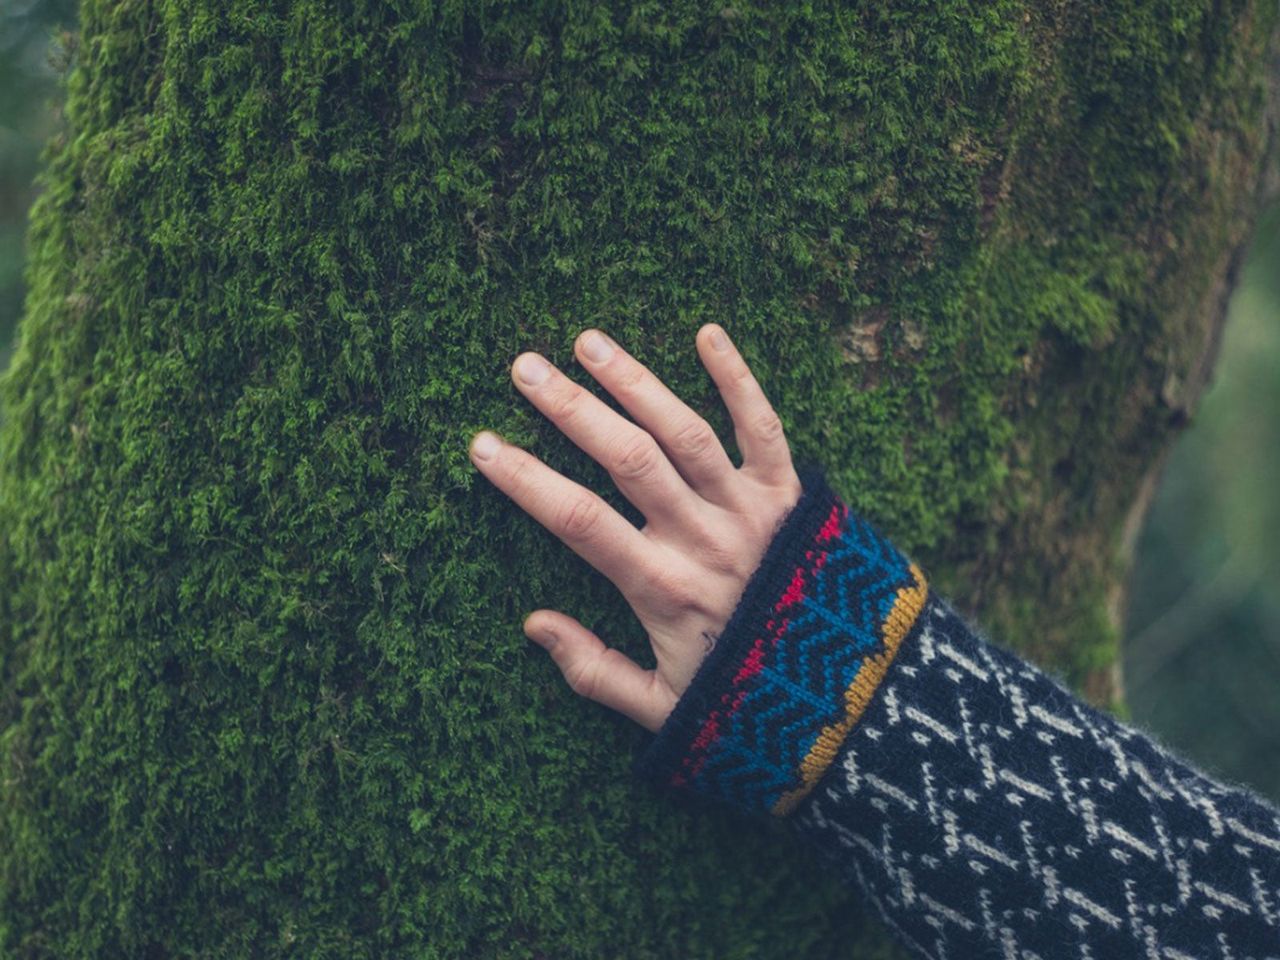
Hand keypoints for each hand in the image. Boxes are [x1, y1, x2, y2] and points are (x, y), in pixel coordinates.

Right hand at [468, 325, 803, 732]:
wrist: (855, 698)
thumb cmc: (751, 702)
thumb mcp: (665, 709)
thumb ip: (595, 671)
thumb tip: (533, 624)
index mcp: (661, 587)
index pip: (577, 520)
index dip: (525, 479)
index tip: (482, 445)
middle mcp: (701, 538)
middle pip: (626, 457)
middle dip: (570, 409)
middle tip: (524, 368)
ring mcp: (750, 510)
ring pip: (683, 432)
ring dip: (635, 381)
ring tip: (589, 343)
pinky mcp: (793, 495)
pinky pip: (765, 428)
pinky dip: (739, 379)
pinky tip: (707, 332)